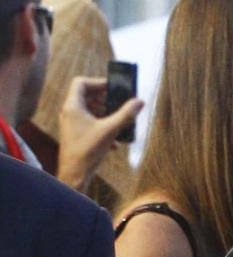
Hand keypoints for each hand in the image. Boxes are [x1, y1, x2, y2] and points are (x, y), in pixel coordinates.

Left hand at [56, 76, 143, 192]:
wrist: (74, 174)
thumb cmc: (88, 151)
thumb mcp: (111, 130)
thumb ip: (126, 114)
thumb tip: (139, 101)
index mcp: (73, 107)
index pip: (81, 82)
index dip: (98, 82)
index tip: (113, 88)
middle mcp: (69, 112)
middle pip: (86, 94)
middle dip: (104, 98)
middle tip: (119, 102)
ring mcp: (71, 123)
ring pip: (88, 108)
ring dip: (104, 111)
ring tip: (118, 119)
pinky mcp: (75, 133)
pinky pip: (88, 121)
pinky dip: (101, 123)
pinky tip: (114, 138)